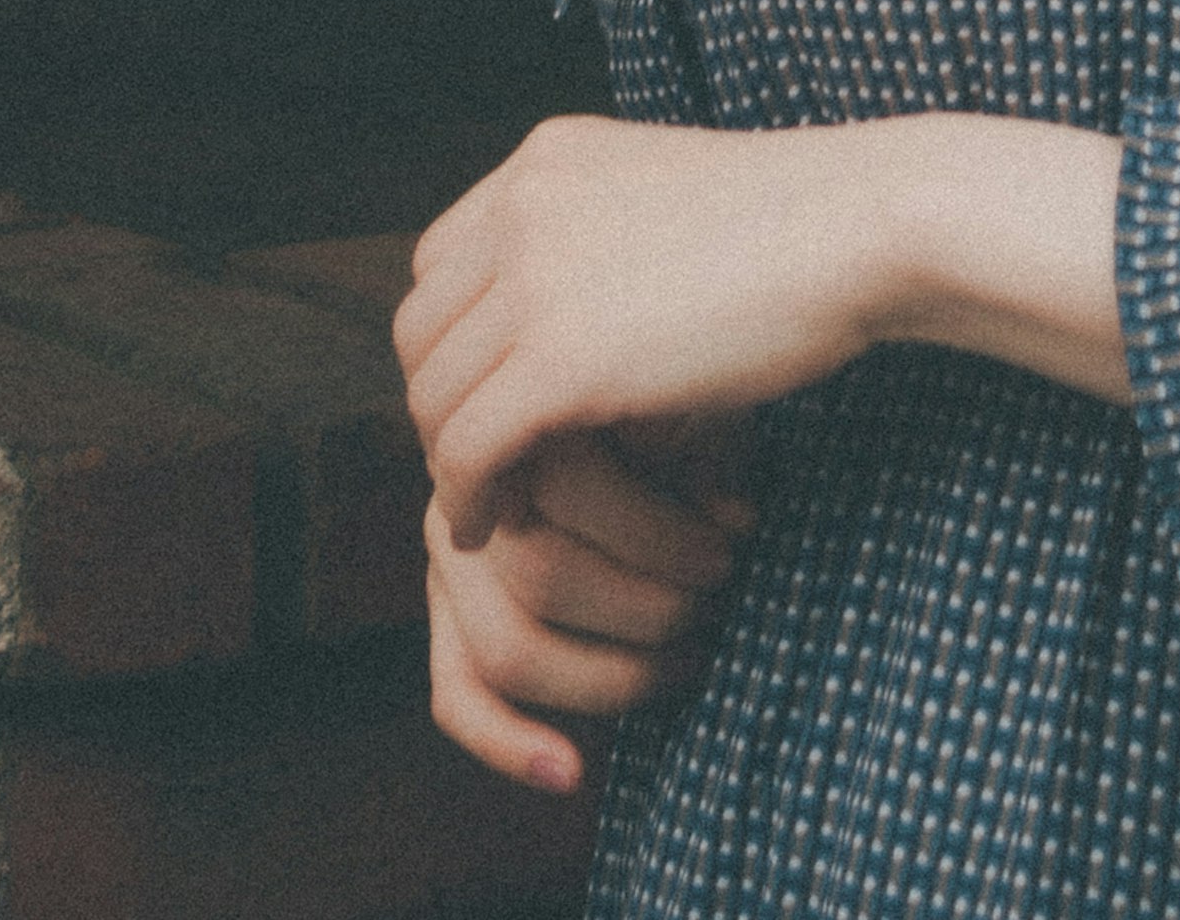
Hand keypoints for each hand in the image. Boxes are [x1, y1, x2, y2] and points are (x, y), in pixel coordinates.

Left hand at [399, 114, 889, 539]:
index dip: (452, 342)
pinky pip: (470, 447)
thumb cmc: (797, 229)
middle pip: (421, 330)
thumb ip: (599, 248)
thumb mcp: (667, 209)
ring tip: (486, 504)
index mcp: (547, 160)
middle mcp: (523, 204)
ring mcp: (535, 278)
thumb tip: (554, 346)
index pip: (440, 262)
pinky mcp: (561, 360)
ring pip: (434, 395)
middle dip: (442, 402)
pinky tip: (493, 525)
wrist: (861, 225)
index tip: (485, 398)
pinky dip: (468, 496)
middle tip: (479, 463)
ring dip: (451, 459)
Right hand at [422, 427, 751, 798]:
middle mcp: (470, 493)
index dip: (659, 533)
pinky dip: (509, 746)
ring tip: (688, 663)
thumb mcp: (685, 406)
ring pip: (507, 649)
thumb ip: (703, 454)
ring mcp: (448, 561)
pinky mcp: (446, 620)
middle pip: (542, 577)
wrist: (596, 415)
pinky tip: (572, 773)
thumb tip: (734, 522)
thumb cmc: (663, 414)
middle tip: (716, 605)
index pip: (569, 486)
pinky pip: (456, 698)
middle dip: (648, 608)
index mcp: (513, 423)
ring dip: (608, 678)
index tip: (730, 549)